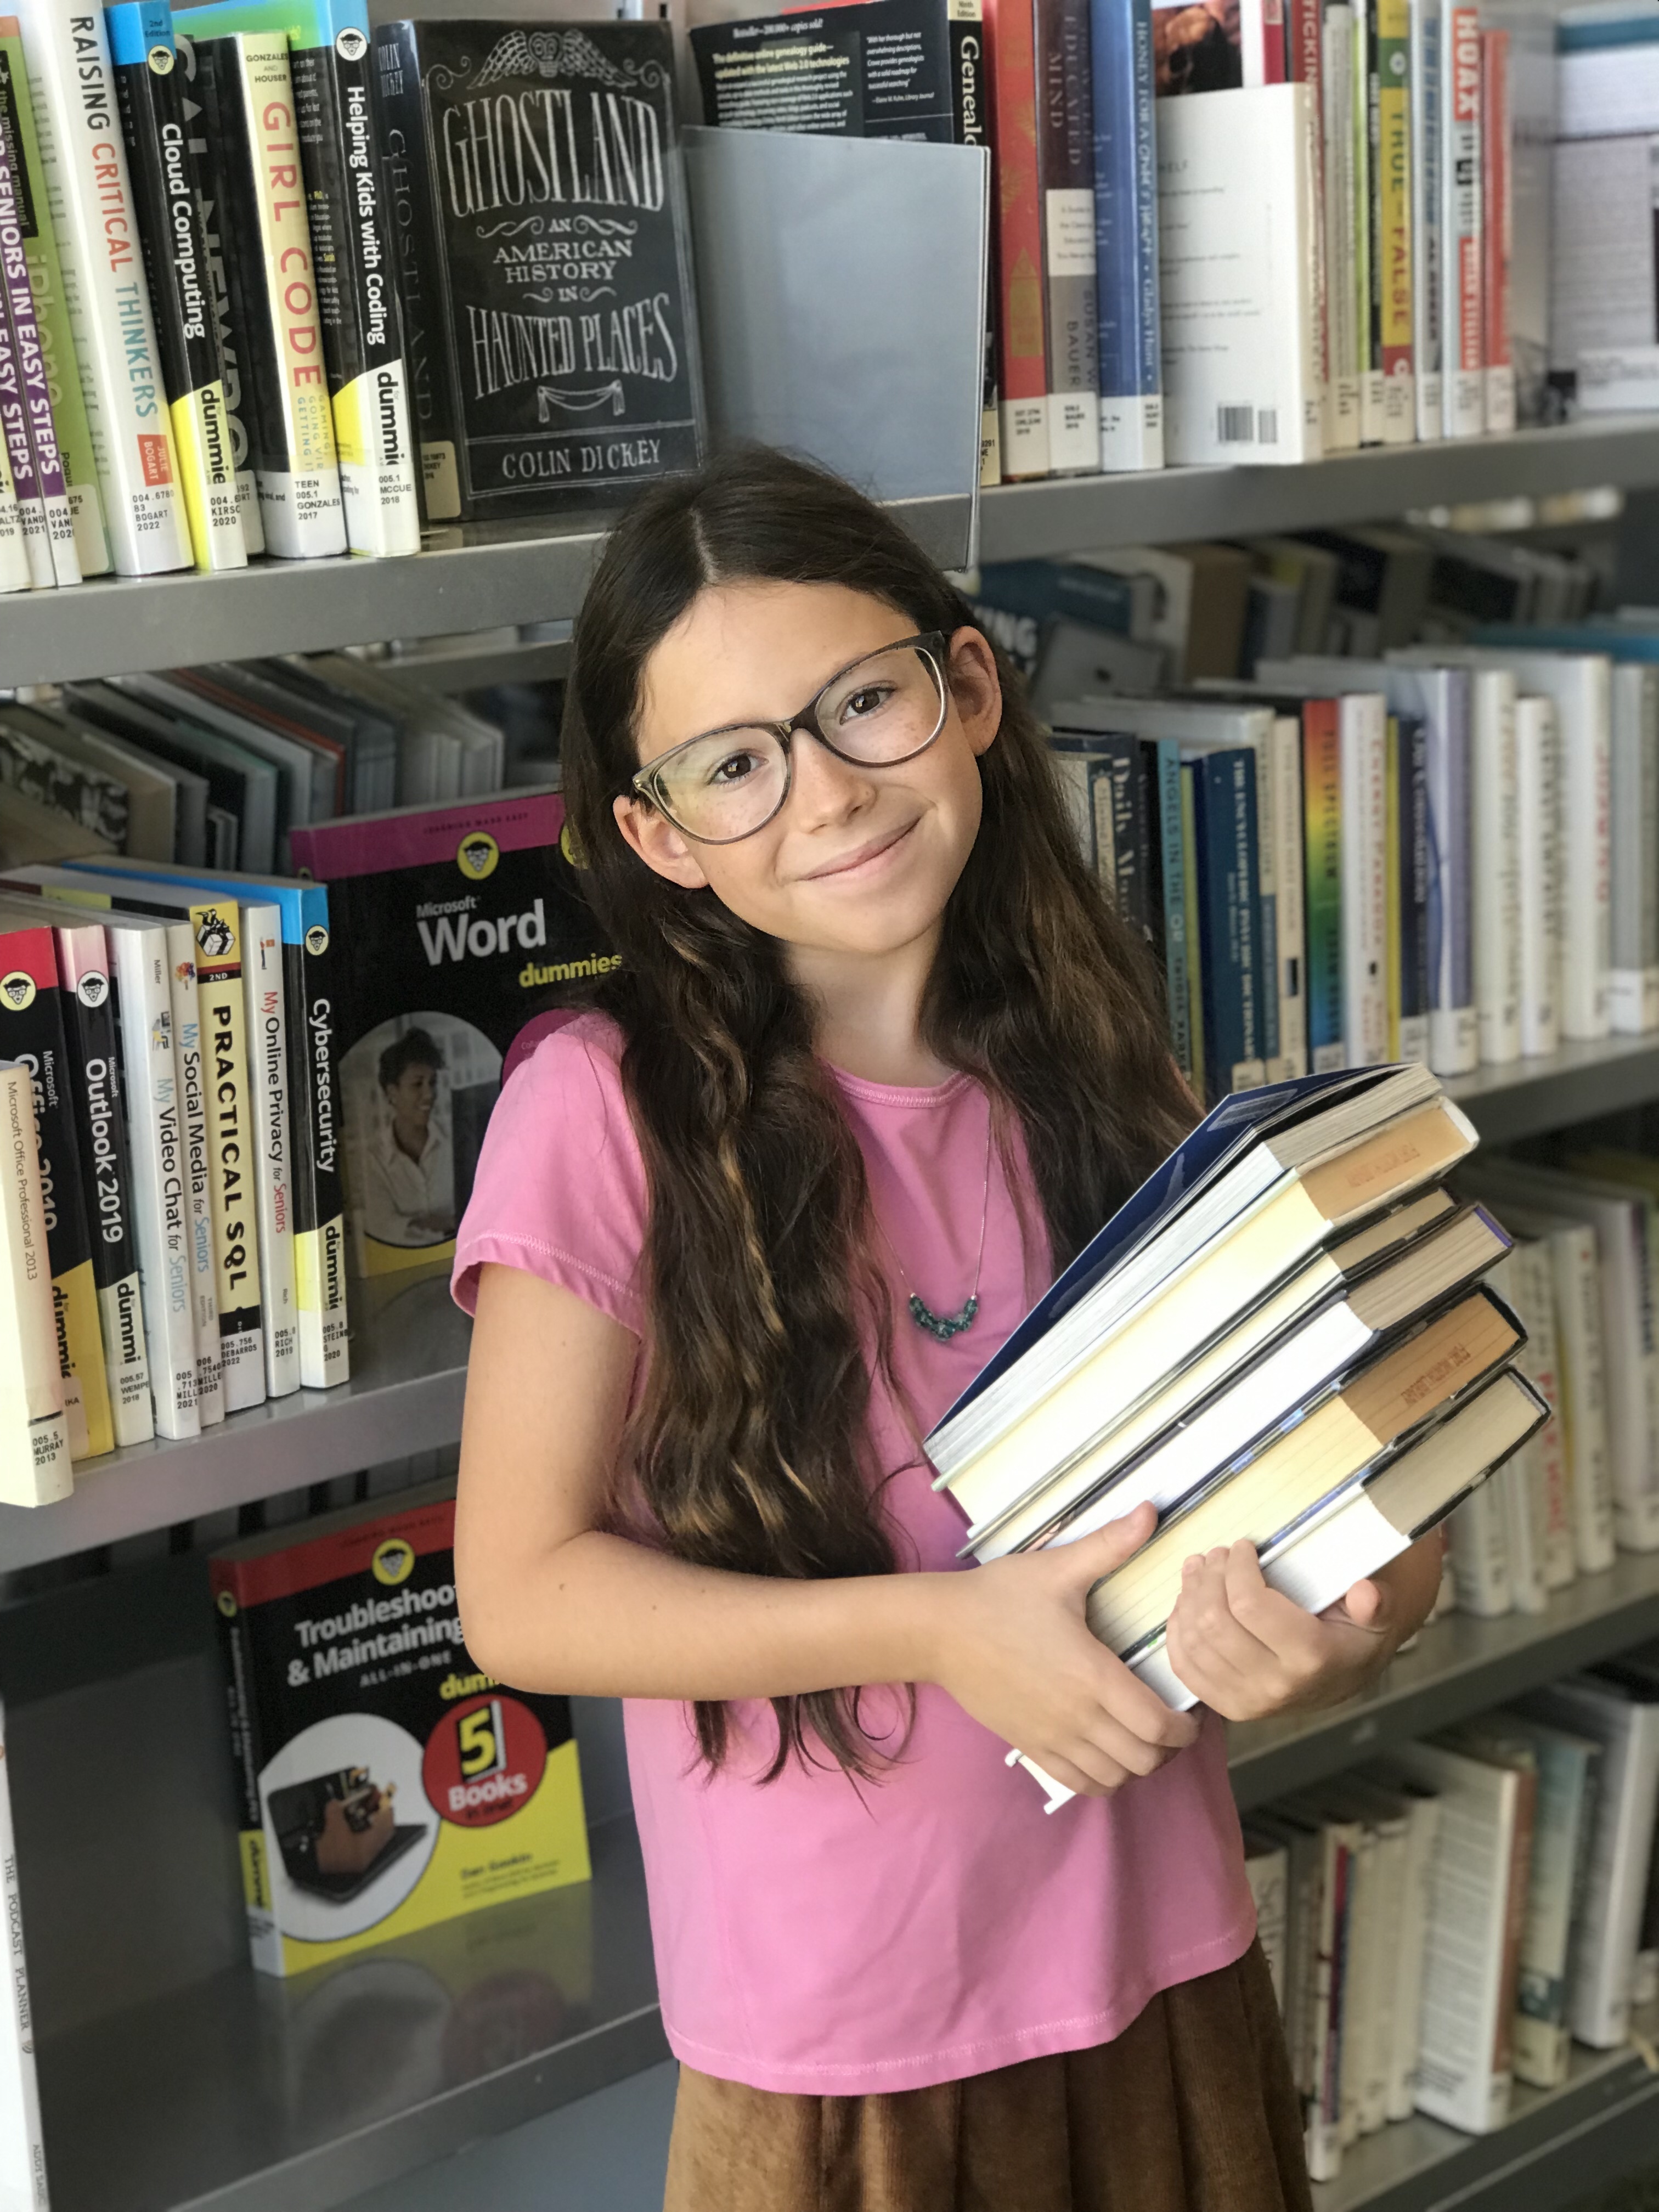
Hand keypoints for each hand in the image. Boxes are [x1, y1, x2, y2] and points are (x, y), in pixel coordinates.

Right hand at [918, 1503, 1200, 1800]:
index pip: (1156, 1725)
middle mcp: (1077, 1715)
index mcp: (1092, 1674)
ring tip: (1142, 1739)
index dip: (1185, 1728)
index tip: (1191, 1712)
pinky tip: (1107, 1753)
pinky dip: (1103, 1778)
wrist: (939, 1631)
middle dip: (1168, 1748)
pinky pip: (1079, 1783)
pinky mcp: (1030, 1747)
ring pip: (1114, 1778)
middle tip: (1172, 1722)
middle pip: (1143, 1759)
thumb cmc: (999, 1597)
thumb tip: (1151, 1510)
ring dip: (1137, 1765)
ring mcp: (1052, 1737)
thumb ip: (1109, 1545)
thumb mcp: (1057, 1569)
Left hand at [1163, 1540, 1410, 1721]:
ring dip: (1189, 1597)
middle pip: (1215, 1622)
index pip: (1250, 1605)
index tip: (1243, 1547)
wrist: (1347, 1675)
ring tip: (1199, 1570)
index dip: (1236, 1567)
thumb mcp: (1378, 1614)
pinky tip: (1186, 1603)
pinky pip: (1185, 1668)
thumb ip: (1377, 1602)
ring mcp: (1248, 1701)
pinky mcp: (1228, 1707)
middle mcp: (1277, 1685)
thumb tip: (1366, 1593)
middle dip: (1209, 1578)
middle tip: (1216, 1554)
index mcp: (1311, 1657)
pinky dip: (1178, 1630)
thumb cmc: (1356, 1634)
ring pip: (1195, 1641)